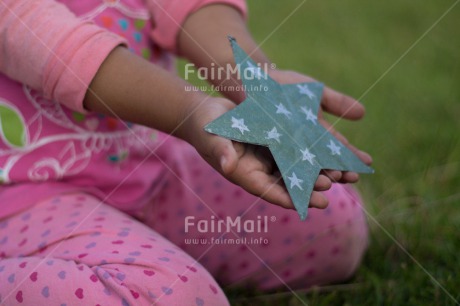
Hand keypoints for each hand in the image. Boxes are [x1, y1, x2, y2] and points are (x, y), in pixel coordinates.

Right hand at [180, 97, 331, 209]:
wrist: (205, 112)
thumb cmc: (204, 127)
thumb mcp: (211, 138)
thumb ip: (221, 152)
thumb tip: (228, 168)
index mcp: (244, 173)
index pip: (268, 190)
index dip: (287, 198)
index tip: (305, 206)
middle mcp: (259, 169)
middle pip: (286, 183)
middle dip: (307, 188)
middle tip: (328, 189)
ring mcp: (266, 156)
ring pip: (294, 168)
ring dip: (313, 172)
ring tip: (336, 175)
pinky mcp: (273, 142)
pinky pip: (293, 149)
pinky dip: (308, 153)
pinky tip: (326, 151)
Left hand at [268, 69, 372, 183]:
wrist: (254, 82)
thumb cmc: (284, 85)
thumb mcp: (314, 91)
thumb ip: (336, 101)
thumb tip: (363, 113)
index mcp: (316, 133)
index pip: (337, 148)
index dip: (351, 156)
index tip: (367, 162)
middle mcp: (302, 145)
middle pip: (323, 162)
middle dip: (338, 170)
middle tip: (352, 177)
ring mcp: (286, 149)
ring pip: (305, 167)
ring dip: (318, 175)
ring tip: (331, 181)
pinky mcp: (268, 152)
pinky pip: (281, 165)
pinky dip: (293, 173)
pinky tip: (302, 184)